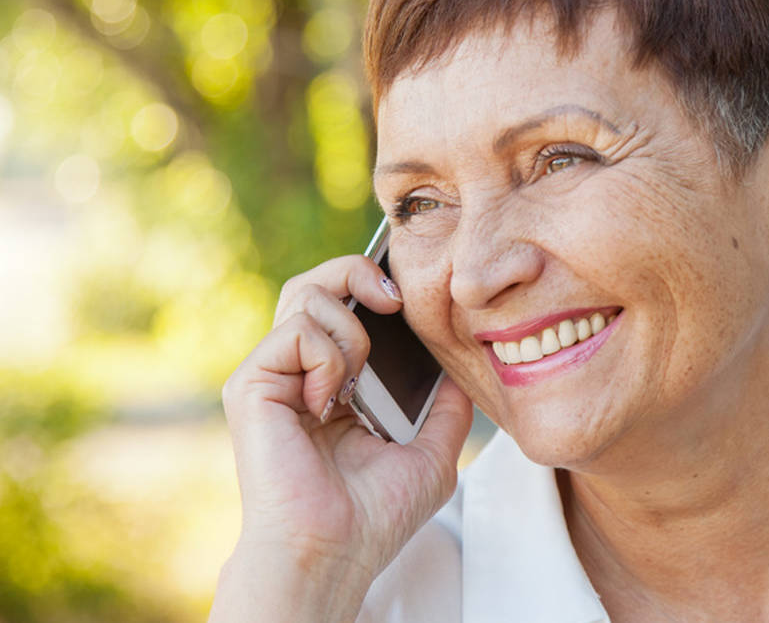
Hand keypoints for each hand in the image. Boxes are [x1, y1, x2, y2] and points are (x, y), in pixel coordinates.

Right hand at [210, 255, 472, 621]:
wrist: (334, 552)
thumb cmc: (374, 515)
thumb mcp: (431, 454)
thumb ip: (446, 408)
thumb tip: (462, 370)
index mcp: (332, 384)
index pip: (343, 306)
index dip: (372, 284)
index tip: (407, 296)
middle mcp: (296, 373)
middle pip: (316, 283)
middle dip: (359, 272)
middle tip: (395, 299)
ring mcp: (271, 375)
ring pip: (305, 294)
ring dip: (350, 327)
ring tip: (358, 378)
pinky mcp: (251, 384)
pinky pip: (296, 331)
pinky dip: (328, 355)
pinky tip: (331, 398)